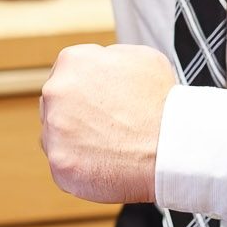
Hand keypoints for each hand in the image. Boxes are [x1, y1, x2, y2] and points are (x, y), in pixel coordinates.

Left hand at [39, 44, 177, 203]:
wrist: (173, 147)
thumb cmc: (161, 103)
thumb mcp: (139, 57)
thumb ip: (107, 57)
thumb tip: (98, 65)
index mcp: (71, 62)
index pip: (67, 76)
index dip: (87, 92)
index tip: (101, 106)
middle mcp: (55, 91)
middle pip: (57, 106)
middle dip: (77, 116)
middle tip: (107, 128)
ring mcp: (54, 129)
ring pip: (56, 136)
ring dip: (76, 142)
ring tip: (109, 148)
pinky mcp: (59, 162)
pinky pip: (63, 166)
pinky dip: (81, 168)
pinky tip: (105, 165)